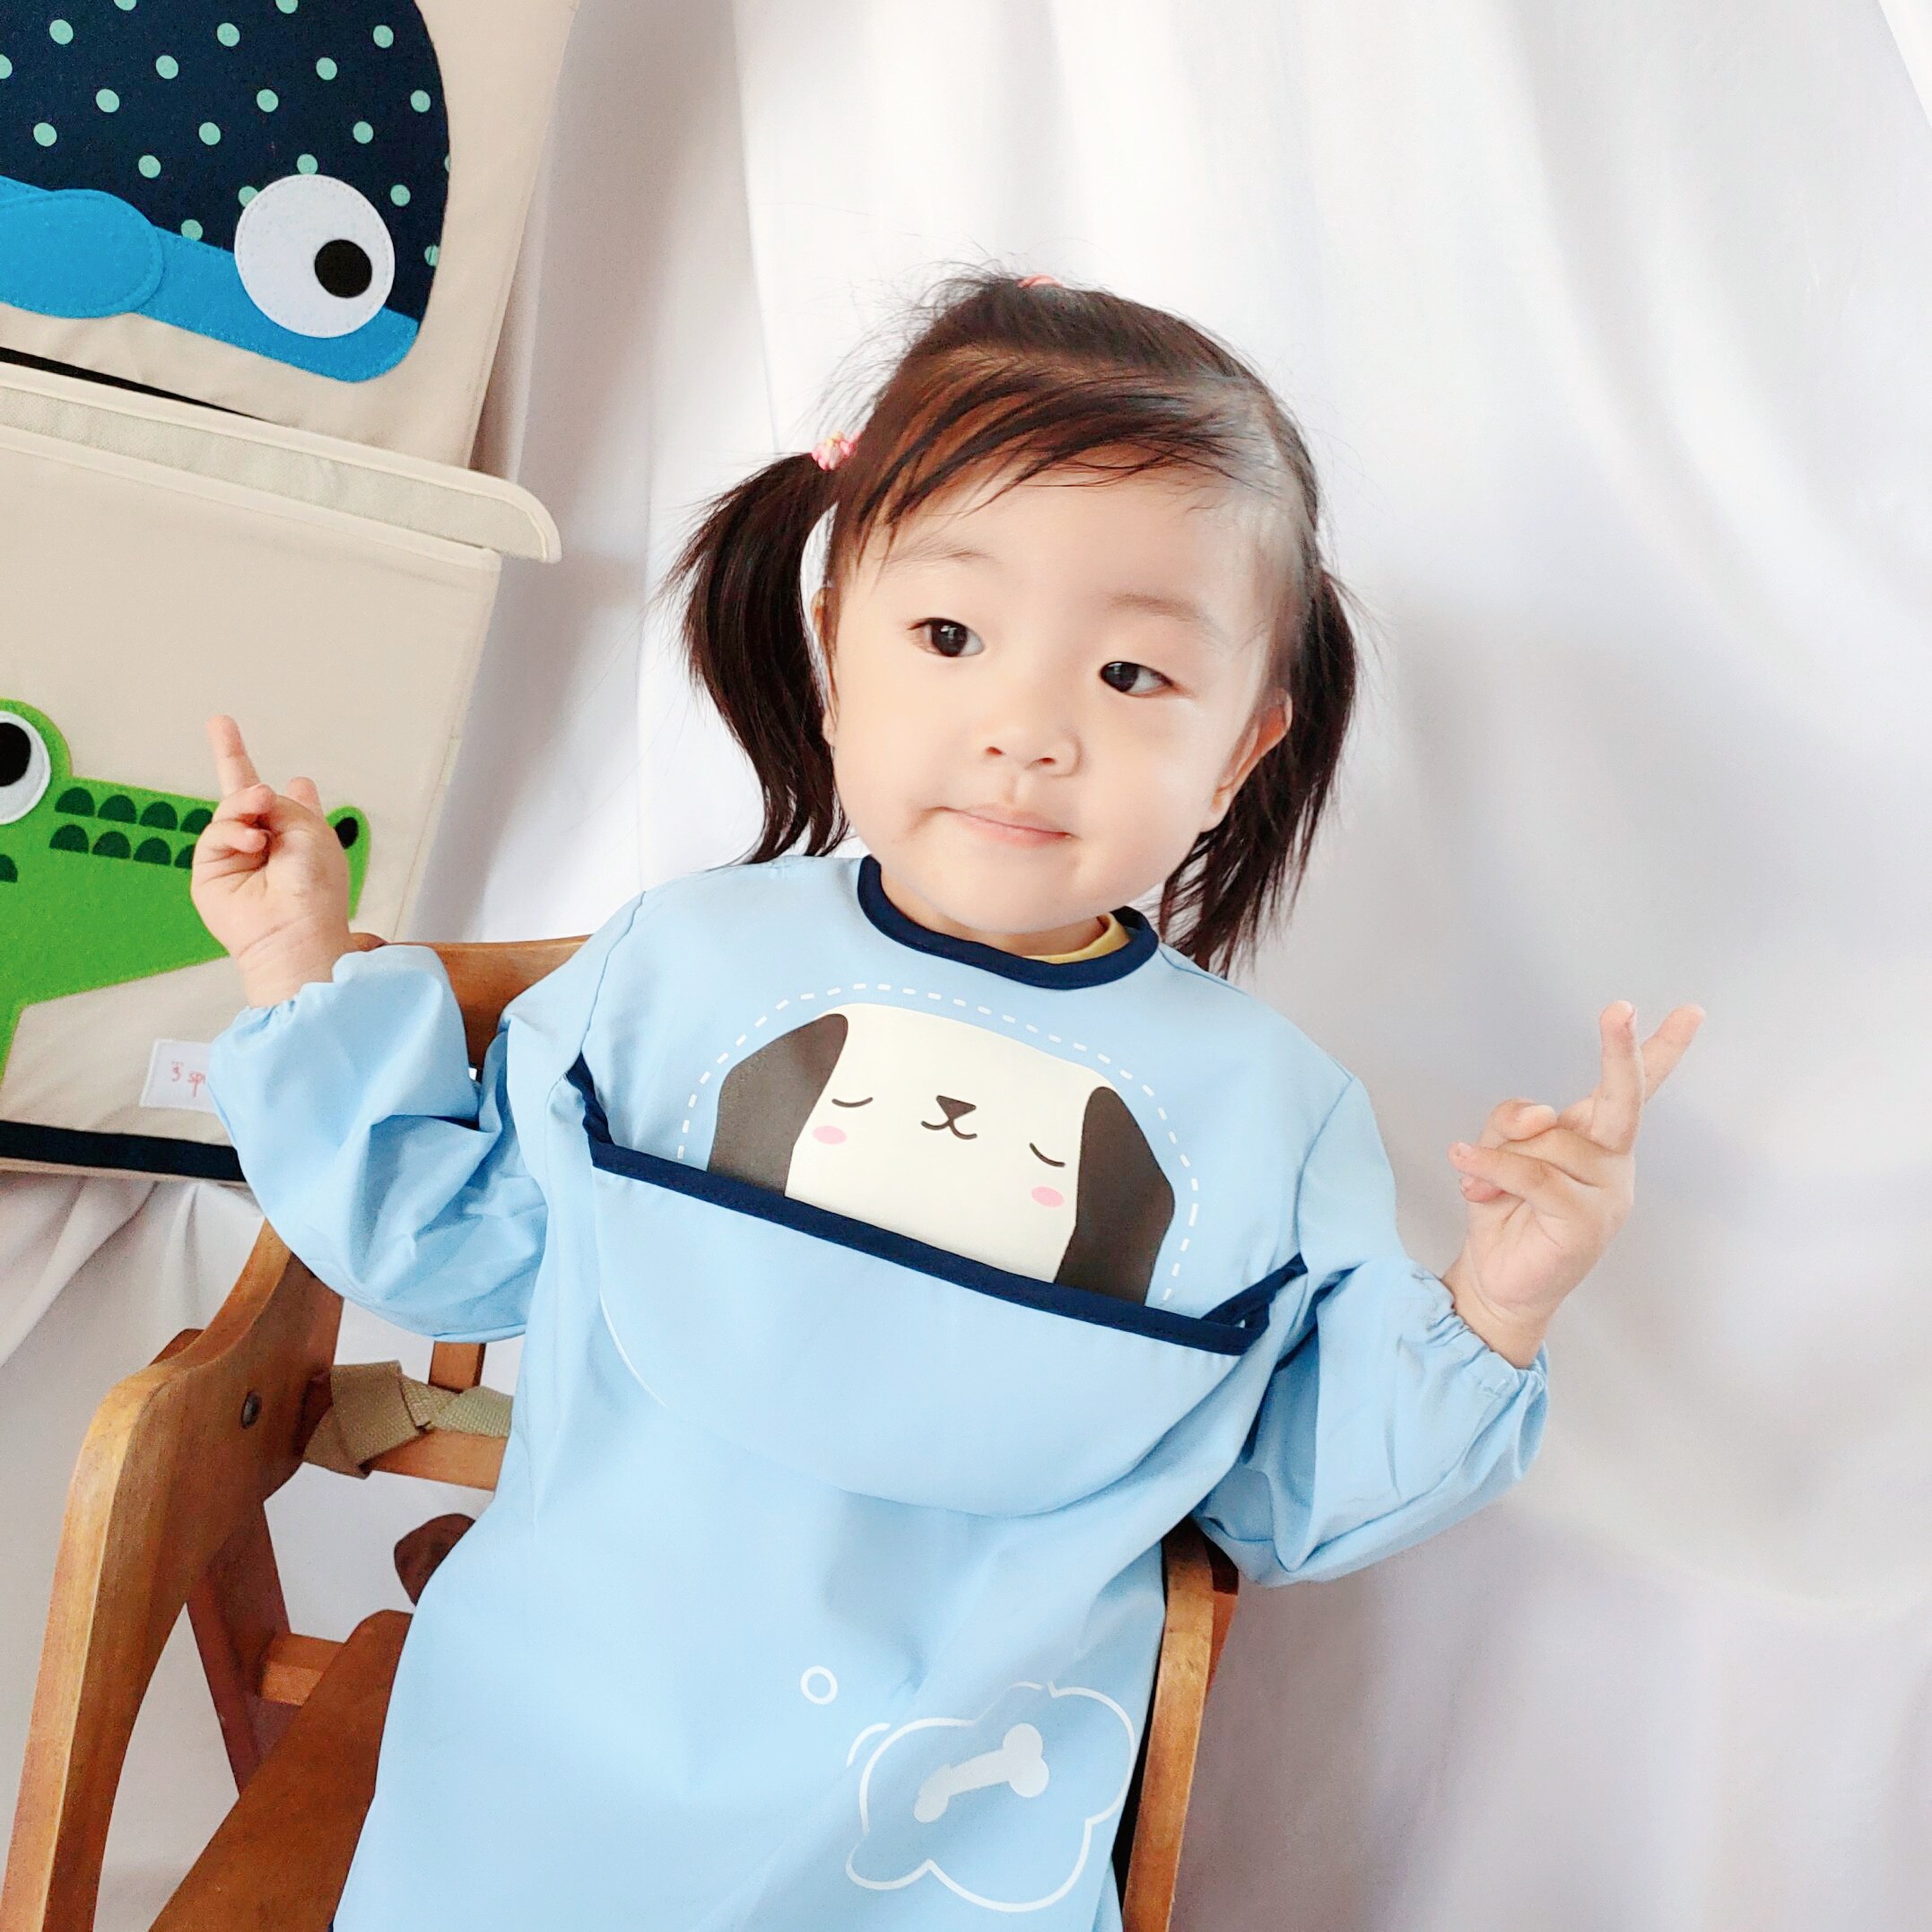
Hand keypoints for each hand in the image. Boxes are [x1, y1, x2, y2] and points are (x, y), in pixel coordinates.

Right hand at [190, 715, 355, 1006]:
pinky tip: (254, 844)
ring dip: (246, 805)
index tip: (247, 744)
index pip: (281, 797)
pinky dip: (234, 833)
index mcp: (297, 833)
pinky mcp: (211, 871)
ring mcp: (236, 856)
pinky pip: (216, 835)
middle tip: (220, 723)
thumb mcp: (308, 830)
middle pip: (241, 795)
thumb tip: (250, 794)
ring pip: (230, 810)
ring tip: (260, 807)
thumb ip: (277, 803)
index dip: (268, 775)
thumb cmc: (315, 886)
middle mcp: (266, 841)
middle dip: (230, 757)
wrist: (297, 931)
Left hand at [1438, 1000, 1704, 1367]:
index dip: (1658, 1050)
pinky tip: (1465, 1164)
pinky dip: (1493, 1166)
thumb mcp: (1500, 1150)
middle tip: (1619, 1009)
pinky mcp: (1585, 1221)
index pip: (1632, 1089)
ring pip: (1549, 1140)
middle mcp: (1610, 1161)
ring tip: (1476, 1175)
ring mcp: (1605, 1193)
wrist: (1498, 1278)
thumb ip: (1516, 1122)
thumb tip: (1539, 1114)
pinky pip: (1533, 1174)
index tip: (1690, 1012)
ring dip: (1500, 1154)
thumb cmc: (1505, 1209)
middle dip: (1621, 1052)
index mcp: (1596, 1139)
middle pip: (1622, 1099)